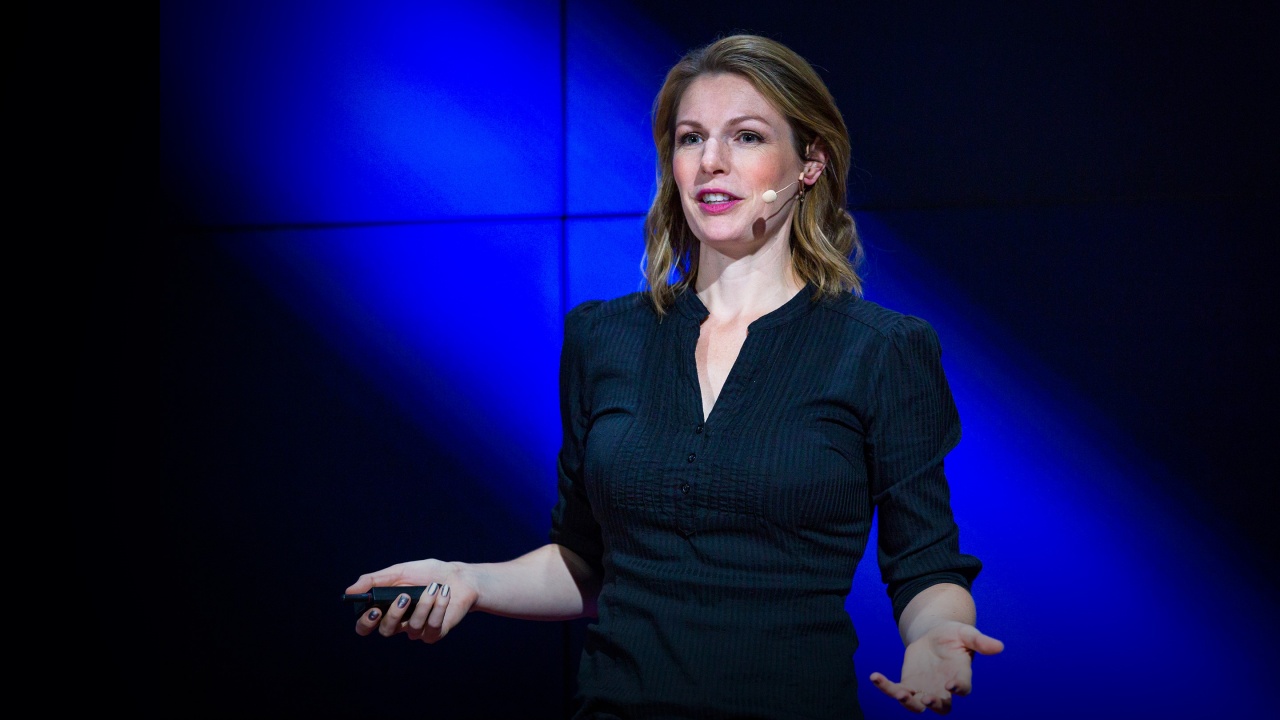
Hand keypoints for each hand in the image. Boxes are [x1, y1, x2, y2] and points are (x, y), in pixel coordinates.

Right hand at [346, 559, 474, 643]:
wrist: (458, 577)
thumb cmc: (426, 574)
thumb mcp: (398, 572)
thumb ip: (374, 581)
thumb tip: (349, 592)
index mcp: (386, 609)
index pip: (366, 626)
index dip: (365, 623)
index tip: (373, 609)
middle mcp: (399, 623)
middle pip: (386, 631)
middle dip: (394, 614)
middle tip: (404, 597)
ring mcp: (417, 630)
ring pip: (412, 627)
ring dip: (424, 604)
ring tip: (433, 586)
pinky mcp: (435, 633)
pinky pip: (432, 627)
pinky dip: (439, 607)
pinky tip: (445, 593)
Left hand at [869, 620, 1003, 713]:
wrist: (934, 636)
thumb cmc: (954, 636)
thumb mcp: (966, 633)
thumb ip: (980, 641)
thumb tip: (1000, 646)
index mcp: (960, 676)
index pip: (962, 687)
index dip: (959, 688)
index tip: (952, 685)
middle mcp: (943, 689)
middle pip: (941, 706)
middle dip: (935, 704)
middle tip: (928, 698)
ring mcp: (924, 689)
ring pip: (917, 704)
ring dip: (908, 703)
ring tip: (899, 694)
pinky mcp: (908, 685)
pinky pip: (896, 690)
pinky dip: (885, 686)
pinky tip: (874, 676)